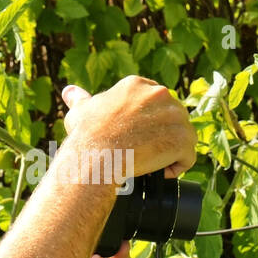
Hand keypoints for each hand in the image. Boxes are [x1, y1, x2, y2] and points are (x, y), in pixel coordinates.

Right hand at [61, 77, 196, 178]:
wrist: (97, 156)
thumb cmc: (86, 136)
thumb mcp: (80, 112)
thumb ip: (79, 99)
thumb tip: (69, 92)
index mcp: (138, 85)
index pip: (155, 103)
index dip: (148, 123)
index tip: (136, 136)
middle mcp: (160, 95)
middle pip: (171, 119)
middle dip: (161, 136)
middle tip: (142, 152)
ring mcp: (174, 116)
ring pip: (182, 138)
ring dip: (170, 153)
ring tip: (150, 163)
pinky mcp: (182, 139)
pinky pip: (188, 157)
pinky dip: (176, 168)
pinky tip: (160, 172)